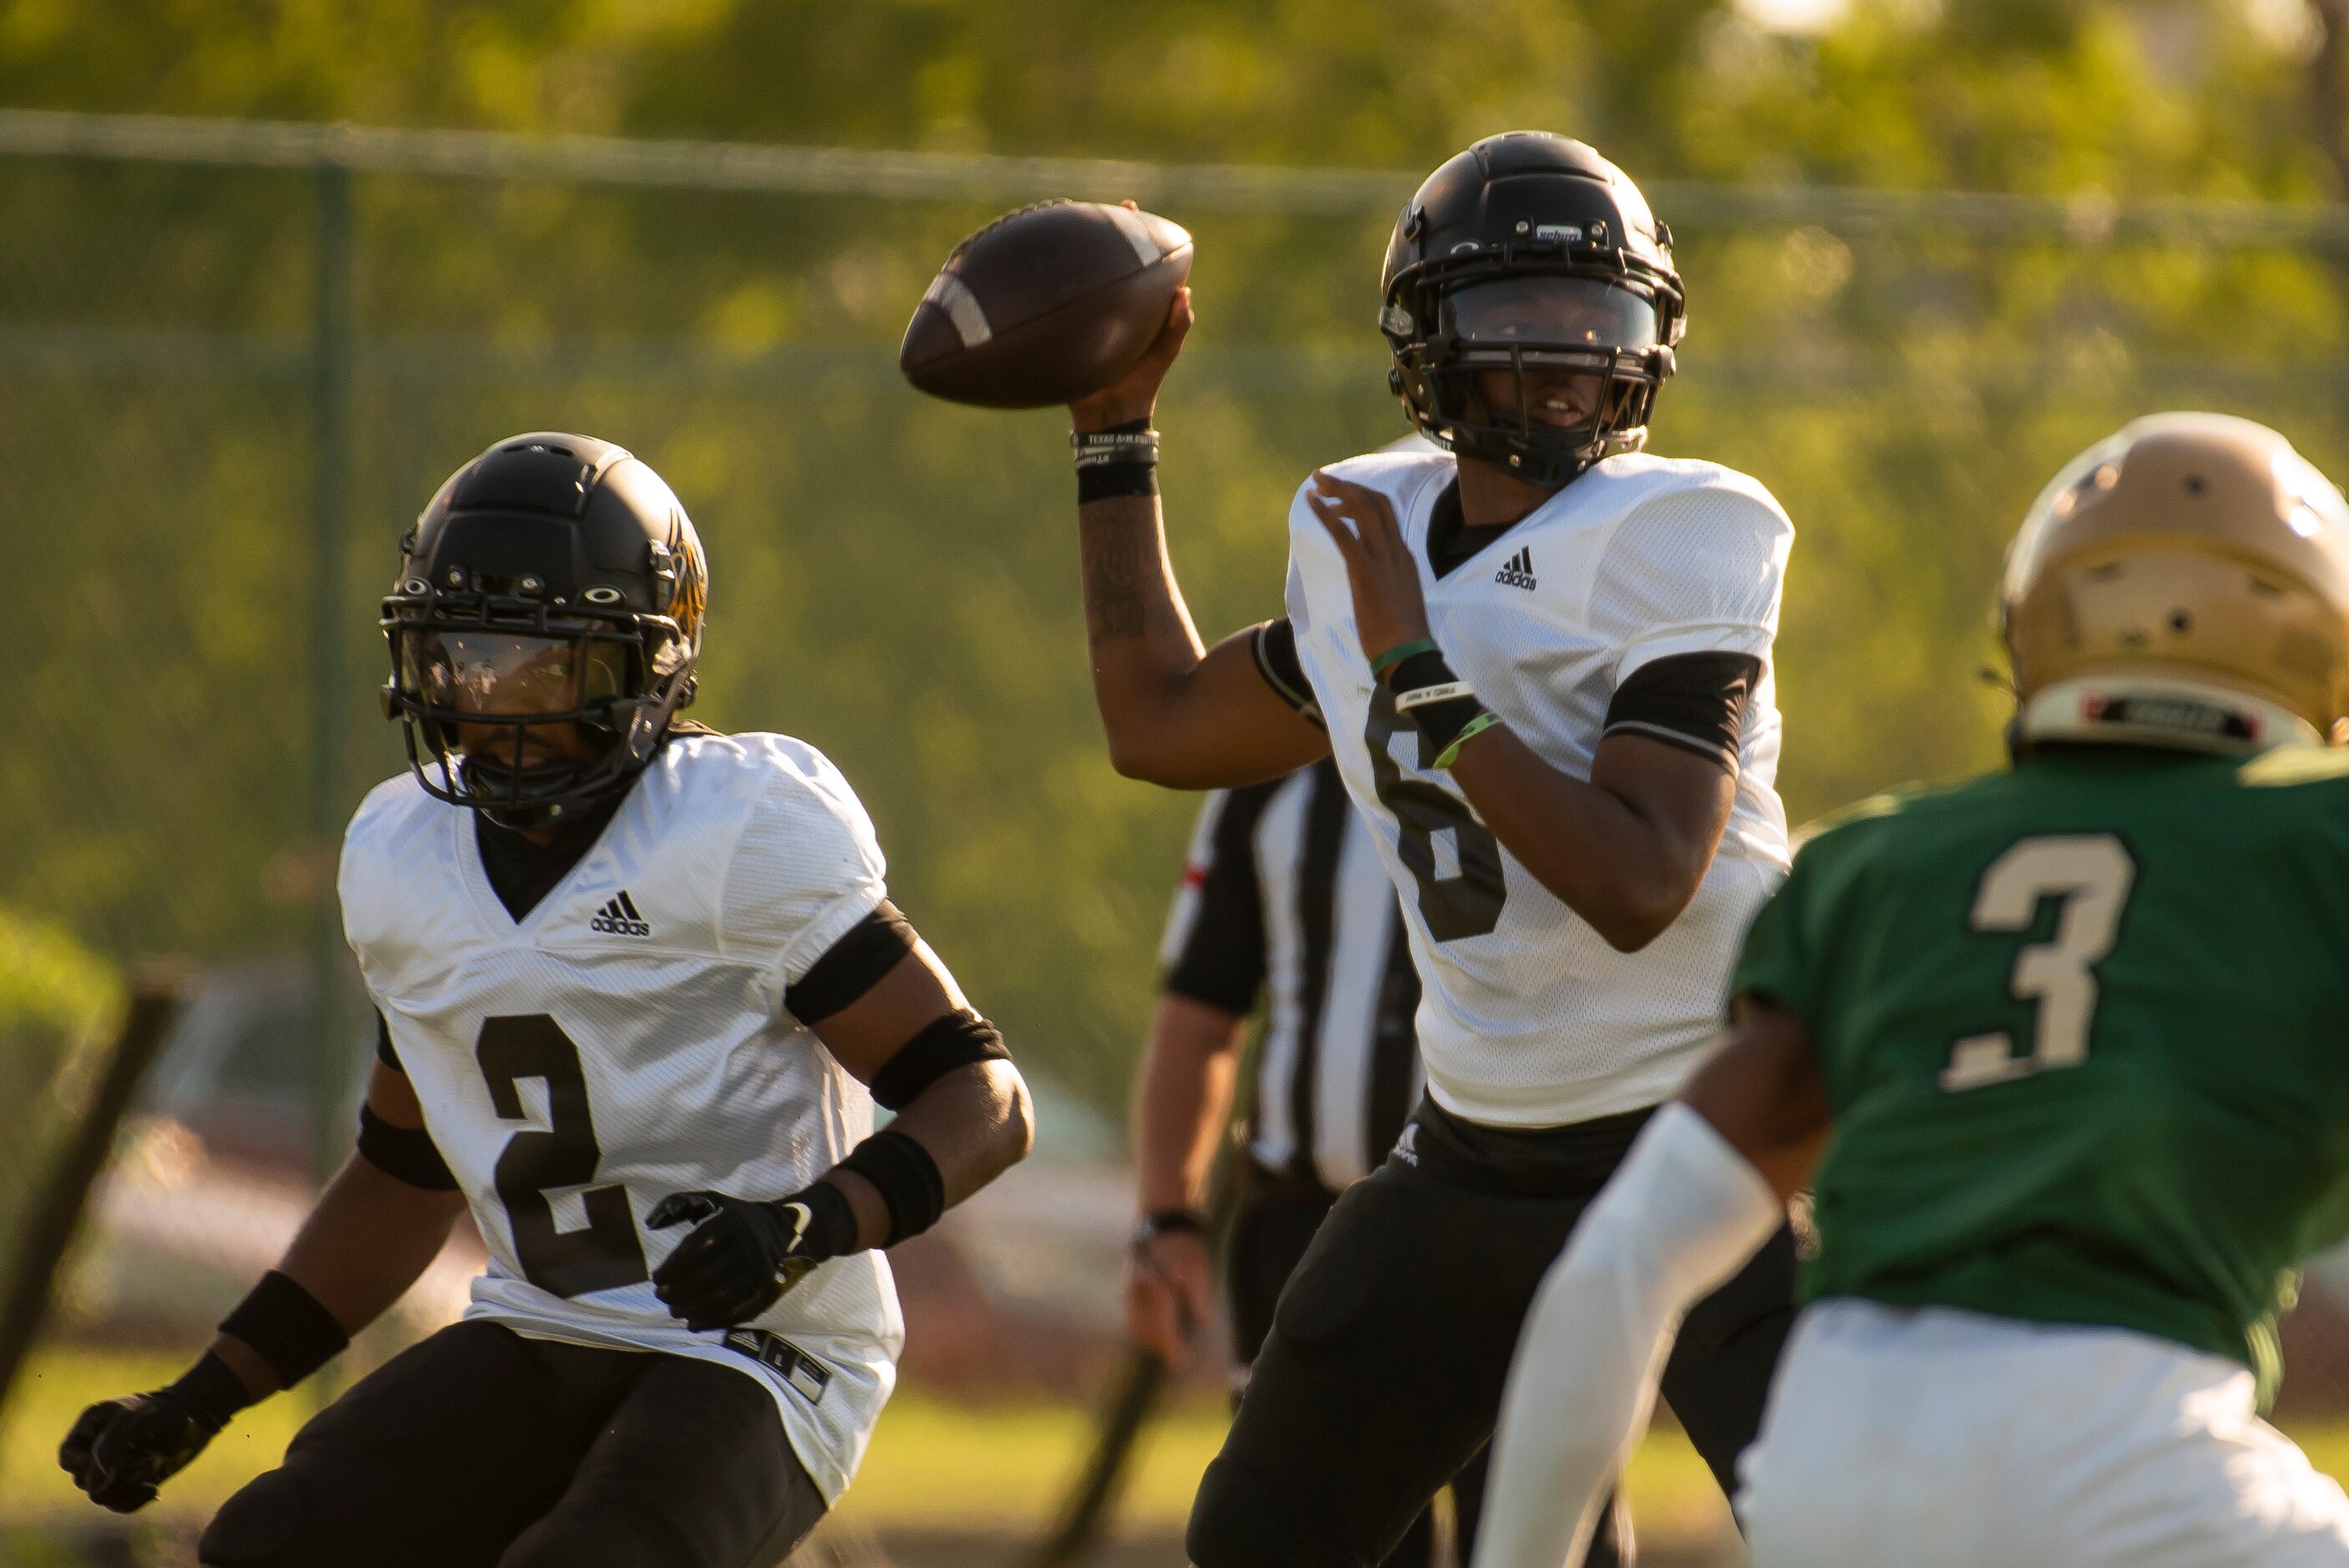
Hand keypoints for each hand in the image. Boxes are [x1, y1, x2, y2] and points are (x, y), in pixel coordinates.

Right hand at [59, 1390, 221, 1512]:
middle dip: (114, 1478)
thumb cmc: (166, 1410)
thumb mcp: (136, 1421)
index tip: (116, 1461)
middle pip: (84, 1481)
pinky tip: (154, 1491)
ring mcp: (113, 1465)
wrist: (197, 1416)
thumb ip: (110, 1448)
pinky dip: (133, 1502)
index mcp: (91, 1426)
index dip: (86, 1466)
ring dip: (126, 1490)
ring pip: (100, 1495)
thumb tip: (94, 1486)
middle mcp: (96, 1448)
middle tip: (145, 1462)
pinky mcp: (130, 1480)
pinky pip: (118, 1503)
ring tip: (152, 1472)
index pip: (68, 1458)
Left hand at [647, 1185, 855, 1332]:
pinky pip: (739, 1312)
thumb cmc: (736, 1217)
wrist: (786, 1229)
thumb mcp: (711, 1200)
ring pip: (722, 1298)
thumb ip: (678, 1205)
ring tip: (675, 1311)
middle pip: (707, 1277)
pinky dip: (713, 1321)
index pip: (694, 1250)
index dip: (671, 1268)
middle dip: (678, 1292)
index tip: (656, 1277)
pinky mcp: (770, 1290)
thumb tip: (650, 1223)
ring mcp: (763, 1270)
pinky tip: (694, 1324)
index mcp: (734, 1221)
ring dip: (692, 1309)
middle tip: (662, 1296)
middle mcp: (751, 1245)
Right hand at [1071, 207, 1193, 433]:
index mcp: (1137, 304)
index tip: (1131, 207)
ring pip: (1082, 277)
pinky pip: (1061, 300)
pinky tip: (1042, 267)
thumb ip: (1176, 325)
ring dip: (1075, 253)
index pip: (1137, 261)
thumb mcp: (1164, 353)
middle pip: (1107, 260)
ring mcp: (1088, 314)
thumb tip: (1185, 292)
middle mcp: (1112, 303)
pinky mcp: (1068, 329)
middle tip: (1098, 206)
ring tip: (1066, 222)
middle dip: (1102, 232)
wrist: (1109, 413)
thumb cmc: (1141, 382)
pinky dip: (1053, 283)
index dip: (1136, 233)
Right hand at [1123, 1228, 1214, 1369]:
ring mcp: (1130, 1287)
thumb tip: (1202, 1324)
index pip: (1164, 1331)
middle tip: (1175, 1356)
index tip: (1182, 1363)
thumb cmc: (1185, 1243)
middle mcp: (1139, 1292)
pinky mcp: (1128, 1281)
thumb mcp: (1200, 1270)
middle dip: (1159, 1347)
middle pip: (1145, 1331)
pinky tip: (1154, 1325)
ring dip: (1149, 1337)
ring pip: (1135, 1323)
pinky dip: (1141, 1324)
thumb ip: (1200, 1299)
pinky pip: (1131, 1311)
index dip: (1173, 1350)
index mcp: (1158, 1291)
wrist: (1161, 1218)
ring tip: (1165, 1344)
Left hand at [1305, 470, 1432, 665]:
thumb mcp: (1399, 601)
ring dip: (1338, 491)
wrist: (1408, 653)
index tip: (1341, 498)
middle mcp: (1396, 550)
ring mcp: (1382, 558)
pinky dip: (1326, 514)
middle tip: (1324, 479)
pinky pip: (1343, 533)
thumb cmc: (1403, 636)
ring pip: (1363, 509)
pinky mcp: (1364, 569)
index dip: (1363, 499)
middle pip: (1377, 502)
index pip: (1387, 514)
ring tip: (1316, 485)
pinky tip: (1310, 502)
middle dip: (1349, 486)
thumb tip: (1375, 584)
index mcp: (1404, 557)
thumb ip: (1388, 584)